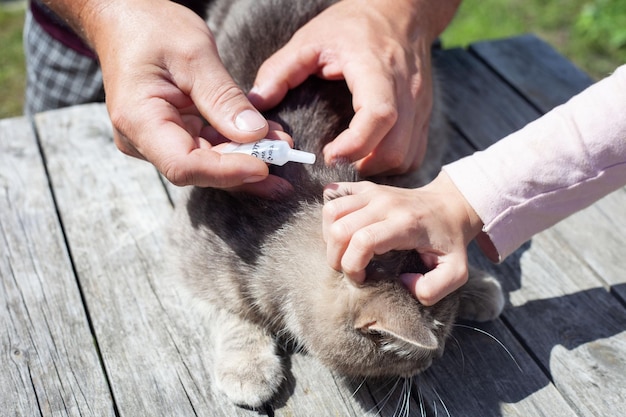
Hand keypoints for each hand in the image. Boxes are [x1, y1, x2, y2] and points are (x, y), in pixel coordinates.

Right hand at [78, 0, 290, 193]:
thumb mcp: (194, 54)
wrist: (127, 17)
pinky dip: (237, 145)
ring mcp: (157, 140)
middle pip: (199, 170)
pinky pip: (208, 147)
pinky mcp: (173, 134)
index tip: (265, 165)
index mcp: (139, 119)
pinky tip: (266, 140)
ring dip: (246, 158)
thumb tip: (255, 135)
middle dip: (245, 167)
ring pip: (207, 163)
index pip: (184, 165)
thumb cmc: (152, 27)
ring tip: (283, 150)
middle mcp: (143, 139)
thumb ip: (223, 97)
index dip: (226, 171)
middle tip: (286, 161)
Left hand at [250, 0, 459, 175]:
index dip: (356, 144)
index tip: (329, 155)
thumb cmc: (354, 24)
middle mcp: (406, 90)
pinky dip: (393, 163)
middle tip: (335, 161)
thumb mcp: (311, 38)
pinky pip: (415, 152)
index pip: (379, 114)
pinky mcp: (424, 113)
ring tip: (352, 160)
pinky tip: (370, 155)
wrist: (401, 11)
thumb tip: (257, 103)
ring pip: (408, 156)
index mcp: (377, 69)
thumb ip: (281, 70)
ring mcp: (419, 104)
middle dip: (364, 166)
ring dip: (379, 168)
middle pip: (396, 147)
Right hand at [322, 171, 482, 304]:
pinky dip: (330, 216)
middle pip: (340, 229)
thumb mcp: (456, 272)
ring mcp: (373, 192)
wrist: (450, 205)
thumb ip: (434, 289)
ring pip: (331, 212)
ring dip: (330, 238)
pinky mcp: (365, 187)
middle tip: (350, 269)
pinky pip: (333, 195)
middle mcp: (385, 204)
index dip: (353, 266)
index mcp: (405, 224)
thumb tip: (403, 283)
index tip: (362, 279)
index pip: (363, 241)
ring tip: (344, 251)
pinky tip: (342, 229)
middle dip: (337, 257)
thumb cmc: (449, 241)